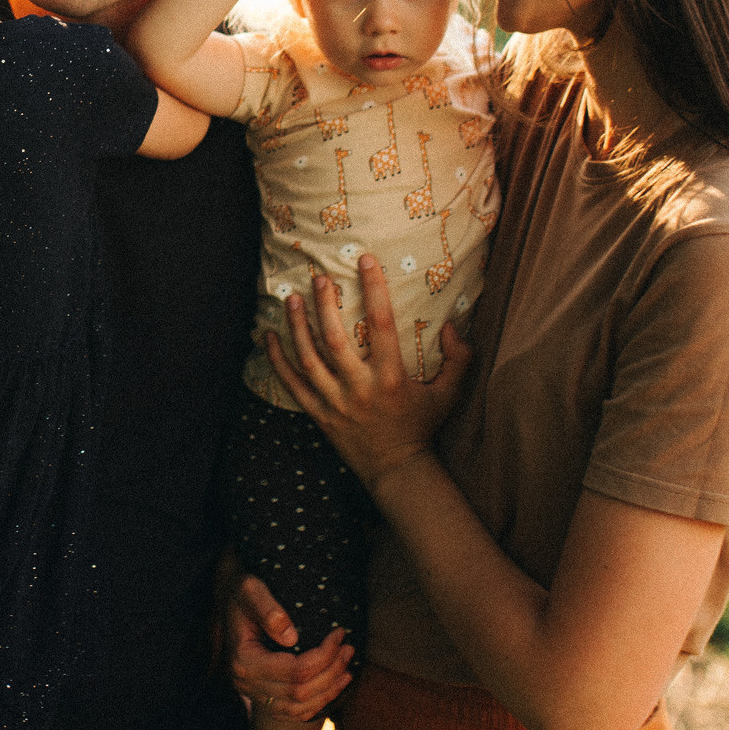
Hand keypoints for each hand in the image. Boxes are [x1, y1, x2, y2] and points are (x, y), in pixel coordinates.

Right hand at [226, 574, 353, 720]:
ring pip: (299, 709)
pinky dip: (317, 703)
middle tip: (349, 648)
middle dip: (332, 672)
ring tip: (347, 668)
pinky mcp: (263, 698)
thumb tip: (292, 638)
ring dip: (329, 691)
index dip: (325, 655)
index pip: (295, 670)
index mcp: (243, 660)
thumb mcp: (251, 589)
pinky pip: (294, 713)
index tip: (340, 634)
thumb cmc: (243, 594)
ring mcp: (253, 694)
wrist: (231, 603)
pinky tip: (333, 685)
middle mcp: (246, 684)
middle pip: (300, 692)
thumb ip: (268, 609)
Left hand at [269, 255, 471, 488]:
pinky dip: (278, 360)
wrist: (396, 469)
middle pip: (335, 339)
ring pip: (309, 358)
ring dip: (298, 326)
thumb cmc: (422, 426)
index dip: (373, 289)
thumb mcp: (449, 395)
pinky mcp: (319, 414)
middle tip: (318, 277)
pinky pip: (293, 384)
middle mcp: (360, 388)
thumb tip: (452, 326)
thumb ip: (459, 360)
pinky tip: (269, 337)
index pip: (381, 324)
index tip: (365, 261)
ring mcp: (336, 402)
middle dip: (324, 304)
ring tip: (290, 298)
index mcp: (391, 378)